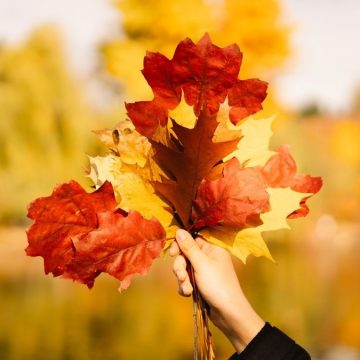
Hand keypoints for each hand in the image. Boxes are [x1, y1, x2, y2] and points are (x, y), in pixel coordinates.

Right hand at [169, 229, 264, 352]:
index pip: (191, 241)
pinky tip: (189, 294)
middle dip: (181, 267)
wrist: (228, 314)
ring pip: (185, 270)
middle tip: (181, 276)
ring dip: (183, 279)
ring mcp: (204, 273)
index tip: (173, 254)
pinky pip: (187, 281)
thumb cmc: (218, 285)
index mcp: (212, 250)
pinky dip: (185, 287)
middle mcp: (208, 259)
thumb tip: (179, 230)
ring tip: (188, 289)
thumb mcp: (201, 264)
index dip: (180, 246)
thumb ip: (189, 247)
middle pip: (185, 256)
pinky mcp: (201, 285)